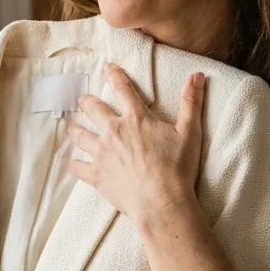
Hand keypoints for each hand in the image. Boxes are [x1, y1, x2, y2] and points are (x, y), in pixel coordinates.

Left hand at [68, 64, 205, 226]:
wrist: (161, 202)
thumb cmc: (178, 168)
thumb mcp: (190, 132)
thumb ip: (191, 103)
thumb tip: (197, 76)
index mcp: (136, 119)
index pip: (123, 89)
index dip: (114, 75)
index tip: (107, 67)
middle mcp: (114, 131)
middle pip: (93, 109)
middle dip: (87, 101)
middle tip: (83, 99)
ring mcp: (102, 153)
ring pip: (80, 135)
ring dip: (75, 130)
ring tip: (71, 128)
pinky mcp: (97, 175)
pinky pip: (78, 167)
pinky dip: (74, 164)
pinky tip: (72, 163)